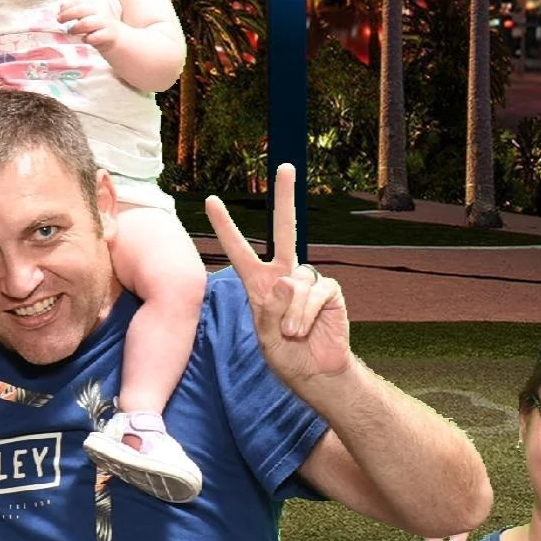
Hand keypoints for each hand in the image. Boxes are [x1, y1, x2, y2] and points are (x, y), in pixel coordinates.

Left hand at [55, 0, 123, 54]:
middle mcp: (100, 11)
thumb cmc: (95, 25)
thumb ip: (74, 10)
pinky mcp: (109, 34)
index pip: (79, 1)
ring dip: (76, 27)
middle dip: (68, 14)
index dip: (67, 5)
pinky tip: (85, 39)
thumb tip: (60, 7)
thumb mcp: (86, 15)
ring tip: (71, 31)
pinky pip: (95, 37)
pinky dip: (88, 38)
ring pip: (86, 23)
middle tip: (59, 20)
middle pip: (81, 10)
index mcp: (94, 4)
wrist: (115, 37)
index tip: (58, 12)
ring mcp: (105, 22)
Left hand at [204, 164, 350, 389]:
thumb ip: (270, 311)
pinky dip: (308, 313)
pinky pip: (317, 292)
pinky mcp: (329, 291)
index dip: (226, 226)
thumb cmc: (286, 357)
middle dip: (285, 198)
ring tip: (292, 334)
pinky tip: (306, 329)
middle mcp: (284, 275)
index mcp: (259, 284)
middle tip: (285, 167)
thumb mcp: (265, 338)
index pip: (239, 250)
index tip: (210, 200)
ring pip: (297, 280)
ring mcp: (308, 281)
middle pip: (285, 229)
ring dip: (292, 313)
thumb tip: (286, 279)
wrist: (316, 374)